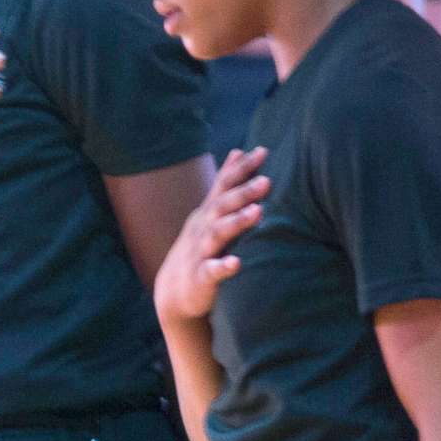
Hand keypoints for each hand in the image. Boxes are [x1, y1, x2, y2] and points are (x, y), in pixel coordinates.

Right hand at [155, 146, 267, 324]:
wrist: (174, 290)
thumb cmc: (200, 246)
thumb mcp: (210, 211)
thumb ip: (226, 184)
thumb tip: (239, 150)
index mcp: (209, 212)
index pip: (225, 184)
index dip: (242, 168)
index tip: (263, 151)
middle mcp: (203, 227)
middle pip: (222, 205)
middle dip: (243, 192)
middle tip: (267, 181)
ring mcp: (200, 251)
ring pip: (217, 233)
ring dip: (236, 222)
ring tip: (258, 212)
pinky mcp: (200, 277)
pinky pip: (211, 271)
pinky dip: (223, 267)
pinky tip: (237, 263)